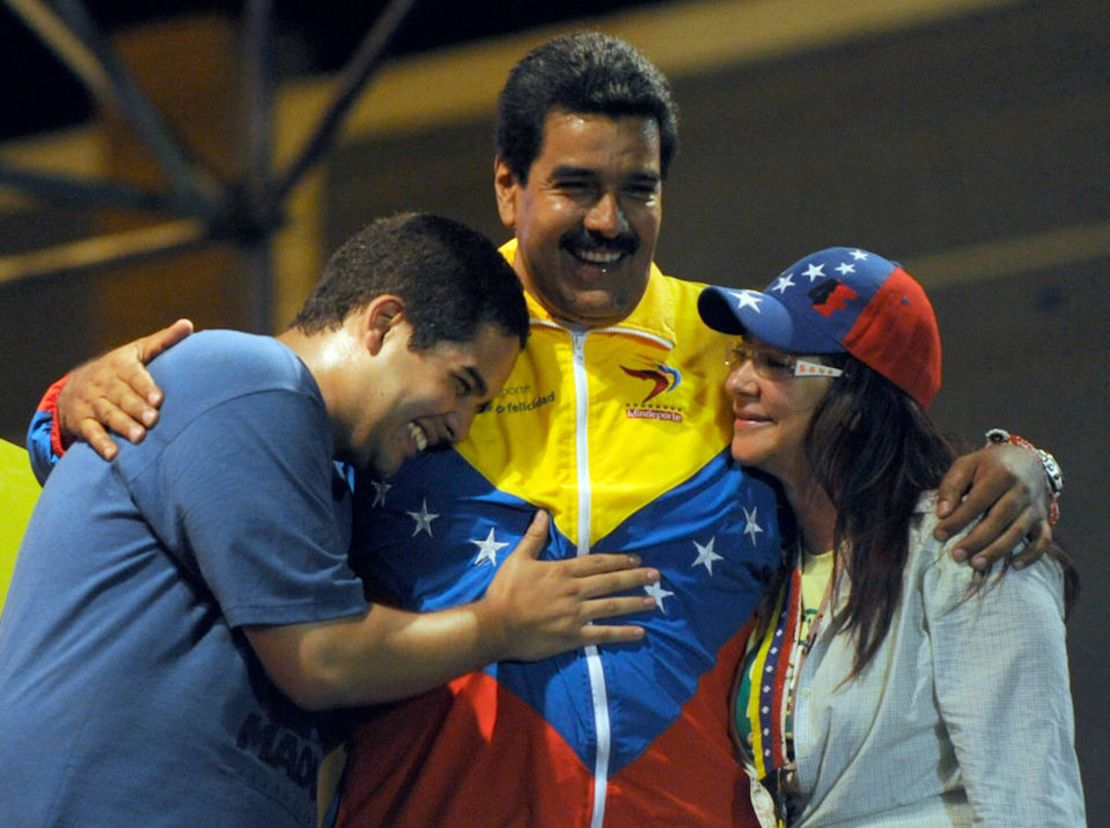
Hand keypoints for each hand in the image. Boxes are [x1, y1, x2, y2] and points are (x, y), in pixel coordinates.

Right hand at [57, 319, 192, 459]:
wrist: (74, 387)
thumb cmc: (119, 370)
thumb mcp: (137, 352)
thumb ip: (162, 341)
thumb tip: (188, 324)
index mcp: (119, 364)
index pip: (132, 375)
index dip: (145, 386)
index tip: (158, 399)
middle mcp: (103, 382)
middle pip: (120, 396)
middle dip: (136, 408)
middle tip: (152, 420)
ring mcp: (91, 402)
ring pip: (107, 414)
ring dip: (122, 425)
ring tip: (139, 437)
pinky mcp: (81, 421)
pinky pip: (90, 433)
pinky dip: (100, 443)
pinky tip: (113, 455)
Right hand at [480, 511, 659, 660]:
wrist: (496, 625)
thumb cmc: (505, 591)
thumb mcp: (518, 559)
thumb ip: (534, 536)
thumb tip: (542, 512)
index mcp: (563, 572)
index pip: (598, 563)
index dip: (619, 560)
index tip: (637, 559)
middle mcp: (575, 591)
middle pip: (611, 583)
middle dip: (635, 578)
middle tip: (656, 576)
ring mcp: (576, 615)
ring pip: (612, 606)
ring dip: (634, 603)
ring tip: (652, 601)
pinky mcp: (573, 636)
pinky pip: (603, 634)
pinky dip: (622, 633)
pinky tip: (639, 632)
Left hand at [934, 443, 1051, 570]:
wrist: (1026, 461)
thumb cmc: (988, 466)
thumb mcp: (966, 465)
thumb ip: (952, 486)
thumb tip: (942, 513)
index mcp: (1001, 474)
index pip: (977, 501)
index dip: (958, 520)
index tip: (939, 535)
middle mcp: (1022, 490)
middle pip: (999, 519)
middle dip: (976, 540)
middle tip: (956, 555)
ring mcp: (1036, 506)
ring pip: (1018, 531)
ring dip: (998, 550)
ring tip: (976, 564)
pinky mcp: (1043, 520)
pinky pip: (1043, 540)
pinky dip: (1031, 554)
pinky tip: (1014, 565)